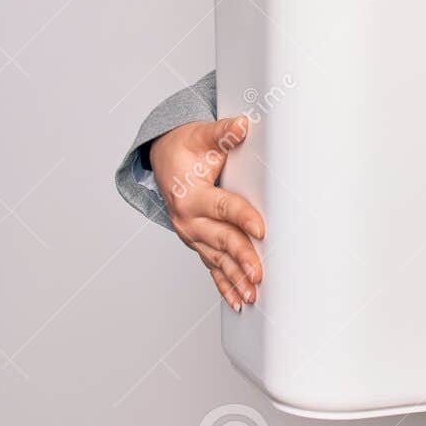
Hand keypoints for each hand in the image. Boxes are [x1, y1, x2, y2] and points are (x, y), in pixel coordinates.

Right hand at [147, 116, 265, 311]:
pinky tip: (240, 301)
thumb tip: (242, 124)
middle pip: (221, 240)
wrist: (165, 159)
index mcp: (190, 195)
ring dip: (235, 279)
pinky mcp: (198, 243)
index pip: (222, 207)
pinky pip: (212, 268)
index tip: (261, 229)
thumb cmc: (187, 148)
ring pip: (217, 260)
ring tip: (253, 295)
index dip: (241, 217)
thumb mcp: (202, 135)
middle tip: (260, 273)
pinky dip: (225, 286)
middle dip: (241, 258)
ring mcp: (192, 235)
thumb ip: (223, 132)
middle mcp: (189, 220)